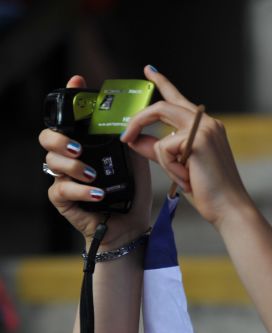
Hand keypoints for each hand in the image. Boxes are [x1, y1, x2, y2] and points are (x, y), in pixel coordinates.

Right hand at [39, 75, 151, 249]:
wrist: (131, 224)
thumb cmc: (132, 191)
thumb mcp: (136, 159)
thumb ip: (132, 137)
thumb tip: (135, 114)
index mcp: (87, 144)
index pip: (71, 118)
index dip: (69, 98)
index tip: (78, 82)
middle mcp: (71, 157)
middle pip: (48, 137)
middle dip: (59, 138)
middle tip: (78, 146)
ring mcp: (64, 178)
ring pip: (51, 163)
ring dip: (73, 167)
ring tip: (92, 174)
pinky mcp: (63, 200)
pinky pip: (60, 189)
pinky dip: (79, 190)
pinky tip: (96, 193)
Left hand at [121, 66, 251, 227]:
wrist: (229, 207)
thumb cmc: (208, 190)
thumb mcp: (177, 166)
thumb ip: (156, 150)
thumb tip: (134, 139)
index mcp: (205, 127)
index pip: (178, 99)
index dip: (162, 82)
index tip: (149, 70)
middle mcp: (207, 123)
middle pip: (163, 107)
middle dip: (139, 121)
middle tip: (126, 136)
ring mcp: (204, 129)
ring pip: (162, 134)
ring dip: (164, 160)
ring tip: (183, 178)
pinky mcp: (198, 140)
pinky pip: (165, 149)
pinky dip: (171, 168)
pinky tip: (189, 179)